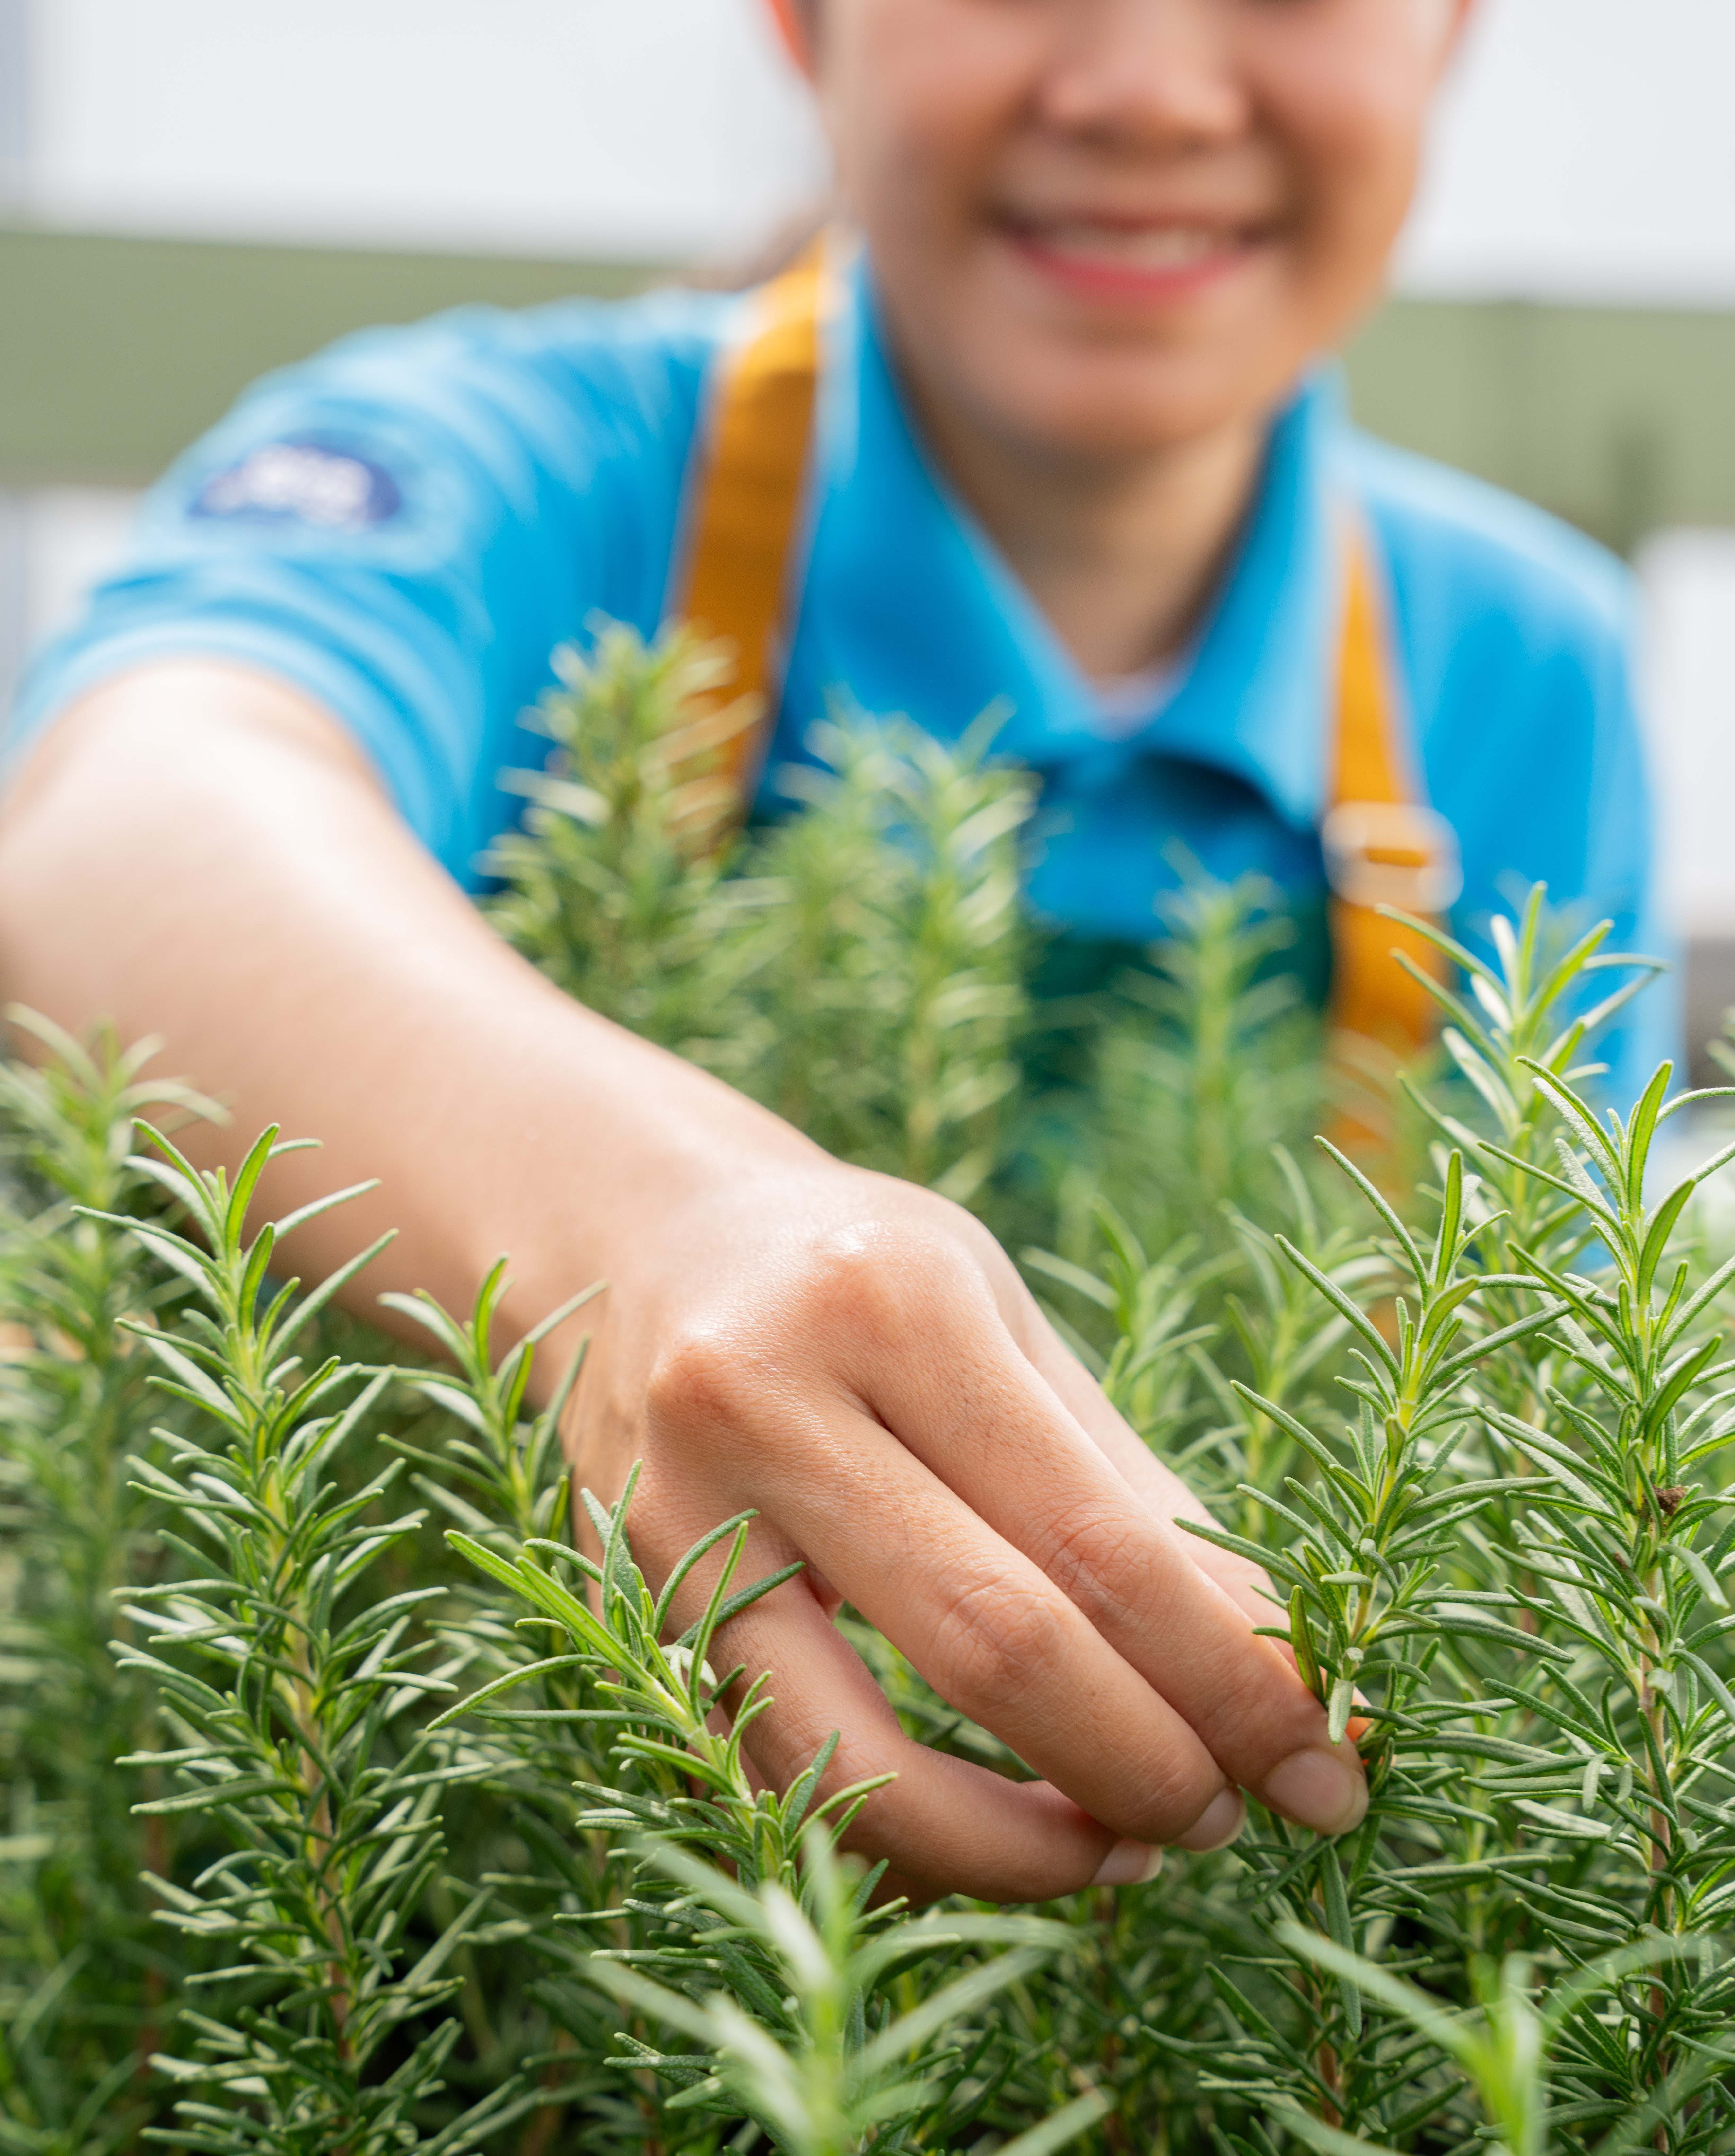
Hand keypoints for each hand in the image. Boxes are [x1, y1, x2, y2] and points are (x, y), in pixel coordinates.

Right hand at [572, 1156, 1367, 1903]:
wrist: (642, 1237)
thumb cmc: (863, 1277)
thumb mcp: (1008, 1328)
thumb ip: (1133, 1493)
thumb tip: (1285, 1667)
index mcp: (895, 1303)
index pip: (1098, 1541)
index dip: (1231, 1676)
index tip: (1328, 1762)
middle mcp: (768, 1397)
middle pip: (995, 1645)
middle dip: (1150, 1765)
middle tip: (1239, 1814)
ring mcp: (682, 1510)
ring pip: (859, 1755)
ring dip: (1024, 1846)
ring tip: (1129, 1850)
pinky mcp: (638, 1600)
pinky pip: (786, 1770)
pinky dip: (914, 1836)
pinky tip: (1006, 1832)